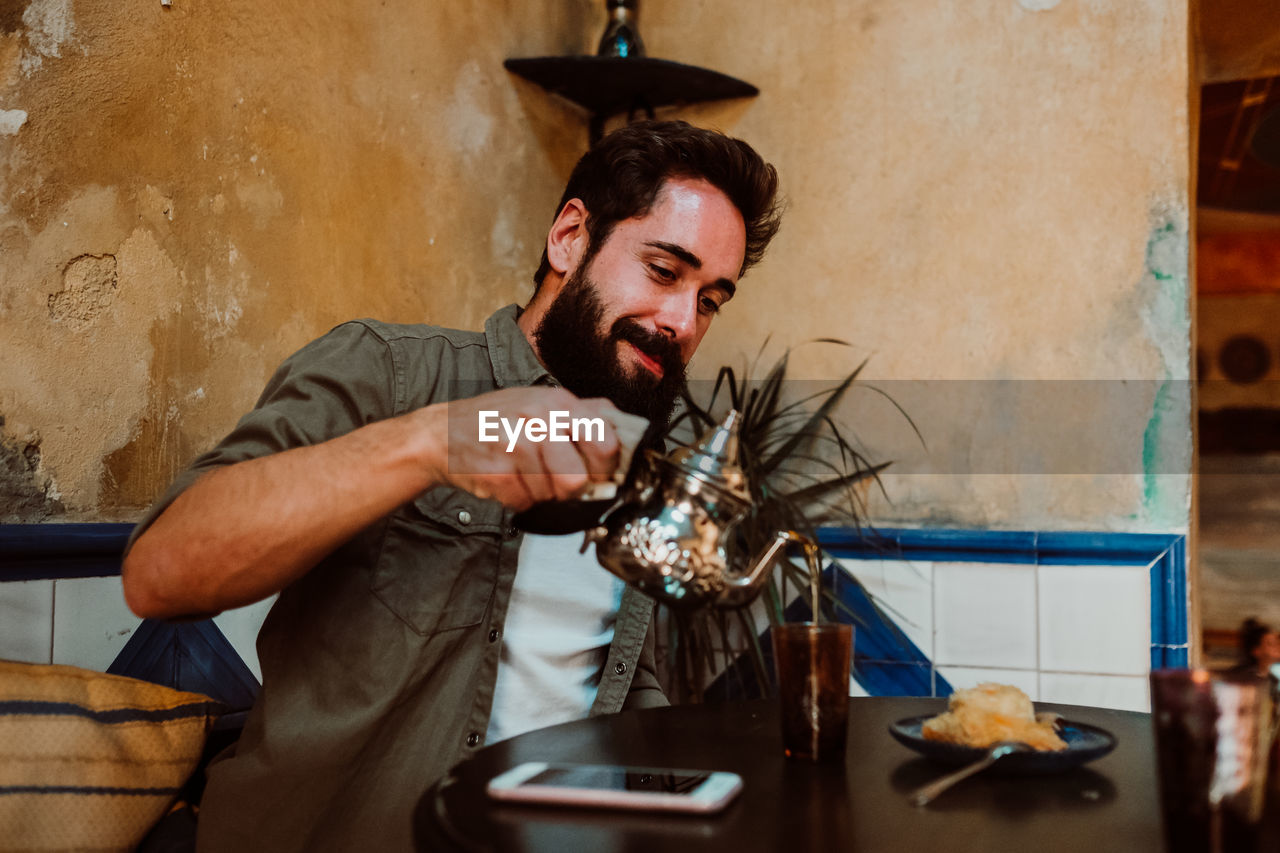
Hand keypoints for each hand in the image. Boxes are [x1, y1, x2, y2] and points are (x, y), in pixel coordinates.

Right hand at [417, 387, 625, 509]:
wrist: (443, 433)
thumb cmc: (499, 420)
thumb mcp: (543, 403)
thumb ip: (584, 416)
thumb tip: (626, 436)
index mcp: (559, 403)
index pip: (606, 441)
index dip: (606, 466)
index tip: (600, 473)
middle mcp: (539, 421)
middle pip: (579, 479)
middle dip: (574, 488)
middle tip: (560, 480)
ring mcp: (515, 447)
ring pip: (552, 495)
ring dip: (542, 493)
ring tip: (526, 474)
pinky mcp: (496, 474)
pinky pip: (525, 503)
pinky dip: (519, 499)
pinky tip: (507, 479)